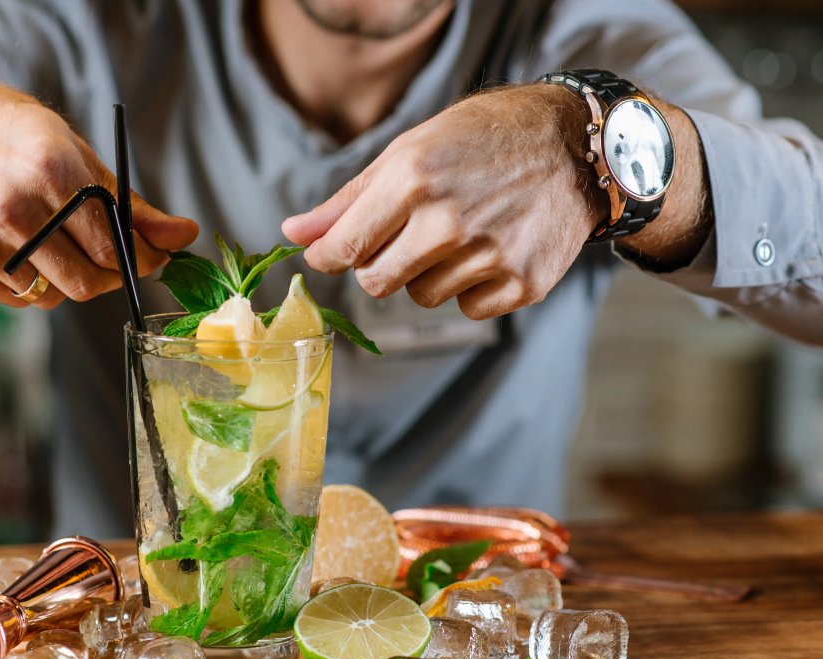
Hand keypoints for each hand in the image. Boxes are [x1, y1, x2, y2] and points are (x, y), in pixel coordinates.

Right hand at [0, 65, 198, 308]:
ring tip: (54, 241)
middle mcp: (11, 205)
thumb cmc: (5, 135)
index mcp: (50, 167)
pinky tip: (17, 246)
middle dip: (110, 277)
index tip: (152, 257)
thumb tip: (185, 235)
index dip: (143, 259)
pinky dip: (31, 283)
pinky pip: (17, 297)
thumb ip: (129, 202)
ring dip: (68, 280)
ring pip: (53, 295)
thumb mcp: (71, 149)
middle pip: (88, 281)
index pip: (115, 245)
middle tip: (109, 259)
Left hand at [282, 84, 602, 318]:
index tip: (329, 254)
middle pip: (377, 282)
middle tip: (407, 235)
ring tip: (460, 232)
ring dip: (429, 273)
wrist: (575, 146)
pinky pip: (467, 308)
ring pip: (422, 297)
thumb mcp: (409, 150)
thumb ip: (348, 200)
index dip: (328, 257)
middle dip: (379, 265)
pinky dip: (471, 287)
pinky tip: (491, 249)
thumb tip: (293, 235)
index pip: (344, 249)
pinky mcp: (522, 284)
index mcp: (412, 180)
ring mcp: (489, 256)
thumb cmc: (482, 140)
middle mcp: (448, 221)